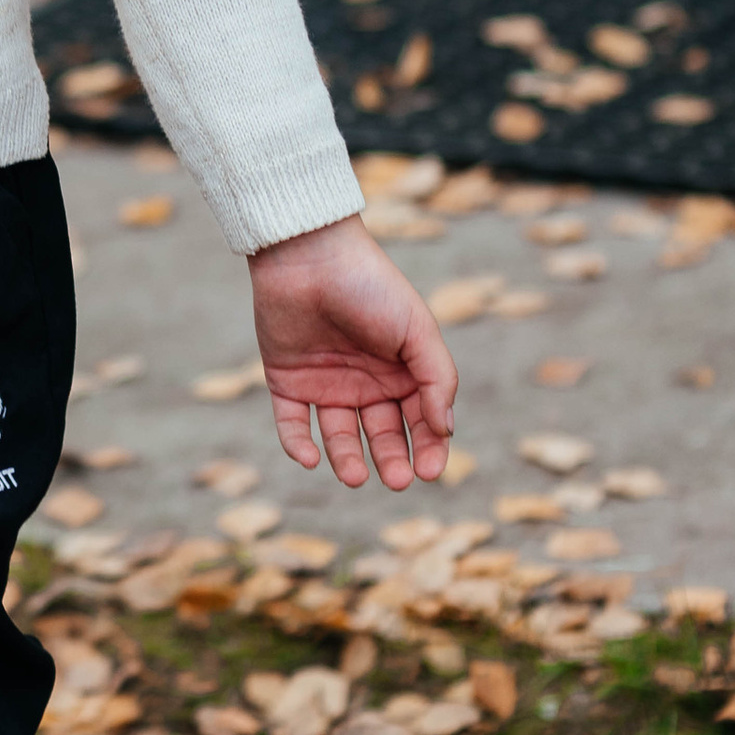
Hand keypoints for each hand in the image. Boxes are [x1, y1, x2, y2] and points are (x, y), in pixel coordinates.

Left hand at [249, 214, 454, 491]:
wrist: (308, 254)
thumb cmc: (370, 286)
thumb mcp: (417, 330)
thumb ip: (437, 379)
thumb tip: (447, 430)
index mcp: (401, 370)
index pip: (420, 421)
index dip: (428, 448)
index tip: (427, 471)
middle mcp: (365, 382)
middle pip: (382, 436)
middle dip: (390, 461)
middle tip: (395, 480)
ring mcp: (325, 383)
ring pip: (338, 436)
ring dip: (347, 460)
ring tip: (354, 476)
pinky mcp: (287, 381)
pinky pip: (292, 424)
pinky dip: (298, 444)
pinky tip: (310, 457)